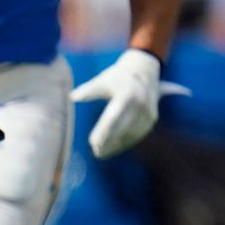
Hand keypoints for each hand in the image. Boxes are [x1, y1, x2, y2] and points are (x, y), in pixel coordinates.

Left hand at [70, 48, 188, 158]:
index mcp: (127, 95)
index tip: (92, 142)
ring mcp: (148, 113)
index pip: (112, 118)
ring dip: (116, 145)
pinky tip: (114, 149)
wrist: (144, 71)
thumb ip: (89, 90)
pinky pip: (138, 134)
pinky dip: (125, 142)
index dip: (103, 131)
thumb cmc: (117, 77)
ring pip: (130, 134)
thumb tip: (72, 97)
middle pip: (122, 128)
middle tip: (95, 151)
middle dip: (108, 142)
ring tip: (100, 153)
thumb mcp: (103, 80)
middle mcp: (140, 105)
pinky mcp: (152, 119)